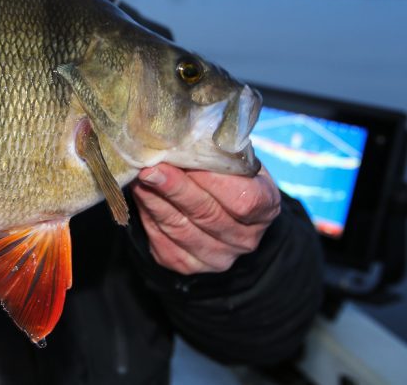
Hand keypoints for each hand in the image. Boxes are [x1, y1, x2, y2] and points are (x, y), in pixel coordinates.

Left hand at [129, 163, 280, 274]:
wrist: (224, 212)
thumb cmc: (229, 176)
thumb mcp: (235, 160)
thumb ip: (217, 155)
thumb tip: (181, 140)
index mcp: (266, 208)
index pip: (243, 200)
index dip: (212, 181)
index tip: (186, 159)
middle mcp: (245, 239)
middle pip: (207, 215)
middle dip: (175, 189)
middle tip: (152, 167)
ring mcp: (217, 257)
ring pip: (180, 229)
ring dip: (155, 201)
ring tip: (141, 177)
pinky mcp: (187, 264)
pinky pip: (162, 240)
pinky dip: (148, 215)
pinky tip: (142, 194)